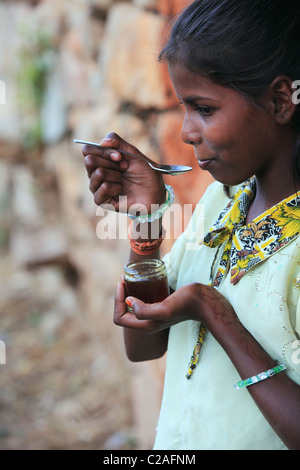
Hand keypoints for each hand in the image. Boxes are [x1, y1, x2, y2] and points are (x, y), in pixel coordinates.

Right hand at [83, 132, 165, 213]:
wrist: (155, 193)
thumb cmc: (144, 173)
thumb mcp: (133, 153)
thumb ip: (117, 142)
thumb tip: (102, 141)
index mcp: (101, 160)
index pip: (87, 150)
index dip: (102, 150)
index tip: (119, 156)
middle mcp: (95, 173)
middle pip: (89, 161)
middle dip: (110, 162)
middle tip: (124, 167)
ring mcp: (97, 187)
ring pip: (97, 173)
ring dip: (115, 175)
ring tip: (123, 181)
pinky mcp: (102, 201)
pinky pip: (103, 188)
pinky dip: (115, 187)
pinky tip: (121, 191)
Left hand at [114, 279, 237, 336]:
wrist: (206, 302)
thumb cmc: (187, 304)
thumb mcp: (165, 309)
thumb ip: (145, 311)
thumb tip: (129, 301)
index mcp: (146, 326)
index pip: (119, 318)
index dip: (117, 300)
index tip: (123, 283)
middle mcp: (148, 323)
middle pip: (124, 312)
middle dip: (120, 295)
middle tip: (124, 278)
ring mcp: (155, 315)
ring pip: (131, 307)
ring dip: (126, 293)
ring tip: (128, 277)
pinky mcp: (161, 307)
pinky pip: (141, 302)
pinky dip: (136, 292)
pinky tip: (140, 281)